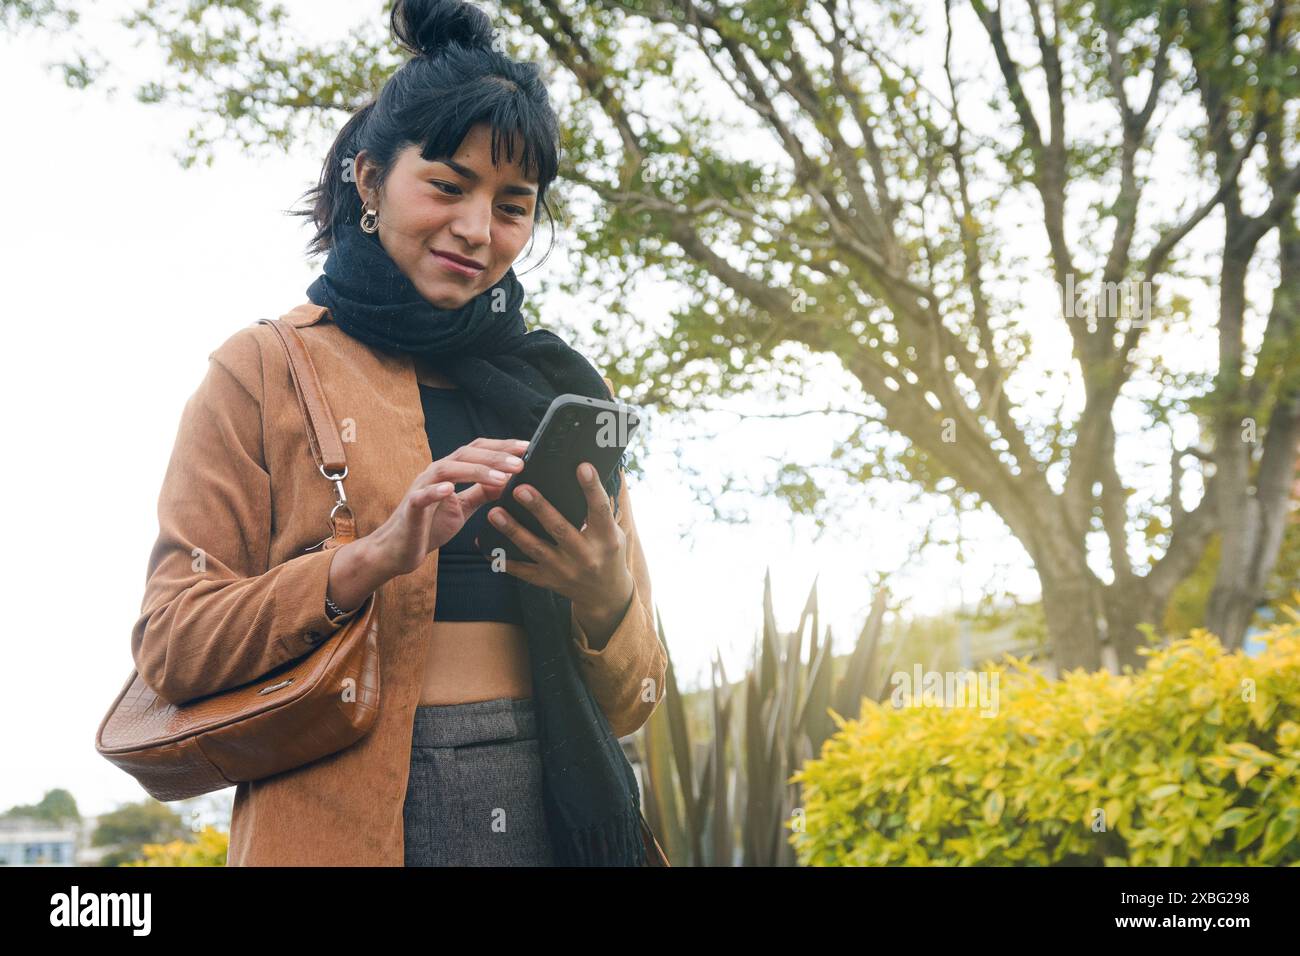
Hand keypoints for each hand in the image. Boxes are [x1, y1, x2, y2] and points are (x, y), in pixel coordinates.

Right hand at [362, 437, 529, 579]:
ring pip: (448, 469)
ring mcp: (421, 488)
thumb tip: (507, 480)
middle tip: (521, 462)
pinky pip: (422, 496)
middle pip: (466, 454)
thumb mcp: (463, 507)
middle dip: (495, 457)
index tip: (526, 447)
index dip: (500, 446)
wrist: (399, 550)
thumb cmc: (430, 526)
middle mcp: (435, 473)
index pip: (477, 450)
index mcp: (450, 471)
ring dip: (476, 471)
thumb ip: (482, 492)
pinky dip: (435, 491)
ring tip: (501, 477)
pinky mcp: (411, 507)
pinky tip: (450, 489)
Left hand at [478, 462, 633, 622]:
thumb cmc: (608, 553)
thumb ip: (598, 512)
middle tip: (520, 489)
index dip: (592, 488)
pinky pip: (523, 571)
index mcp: (607, 539)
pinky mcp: (549, 581)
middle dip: (539, 508)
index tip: (583, 466)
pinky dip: (505, 560)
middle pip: (560, 529)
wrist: (605, 595)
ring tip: (494, 512)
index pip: (600, 510)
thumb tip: (580, 476)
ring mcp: (565, 571)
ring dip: (513, 530)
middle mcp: (586, 556)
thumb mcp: (613, 532)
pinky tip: (488, 548)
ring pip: (535, 549)